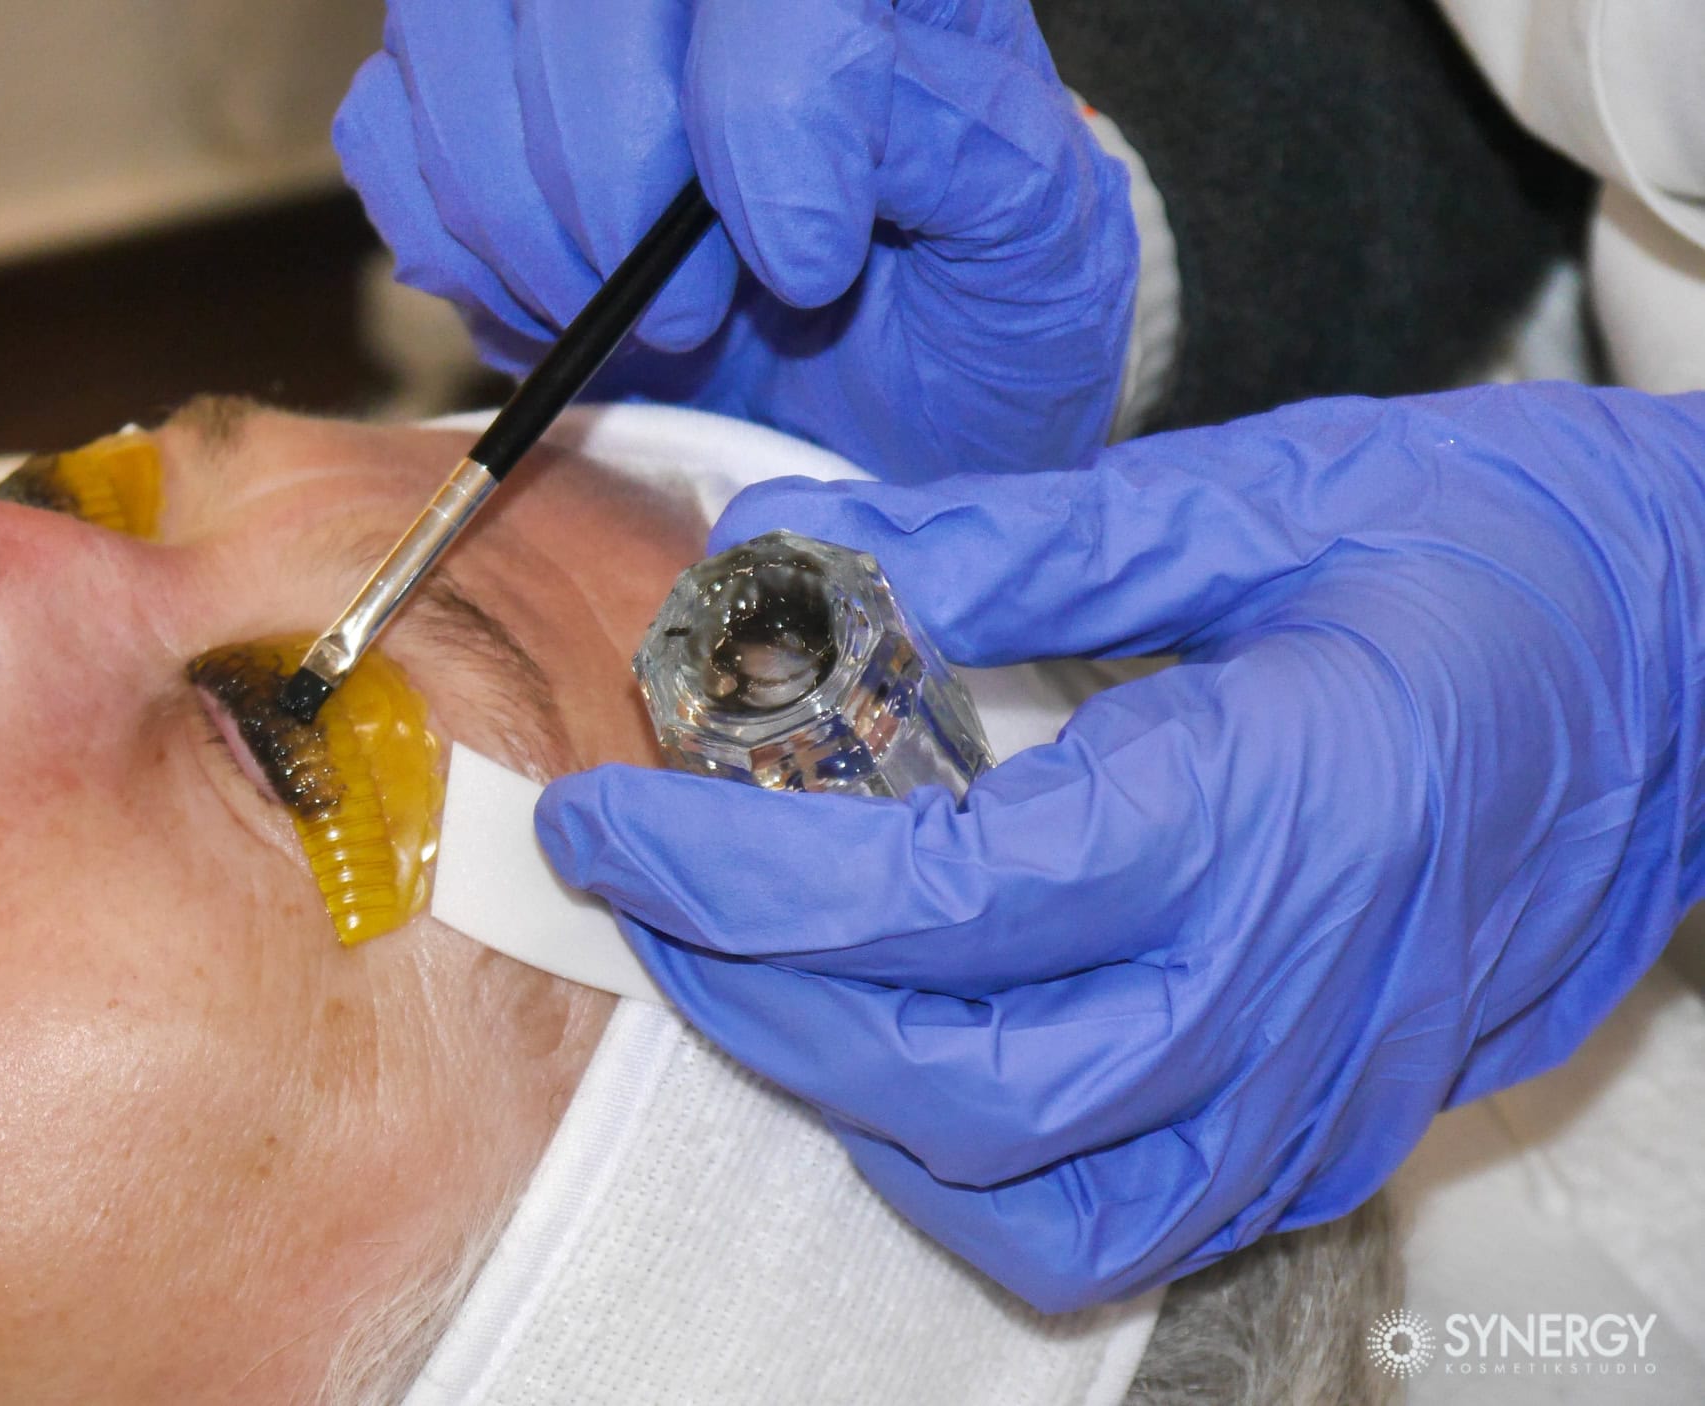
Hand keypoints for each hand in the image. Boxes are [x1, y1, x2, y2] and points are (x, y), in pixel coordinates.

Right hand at [335, 0, 1136, 480]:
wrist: (899, 381)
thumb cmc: (972, 302)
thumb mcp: (1031, 239)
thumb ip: (956, 150)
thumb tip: (784, 185)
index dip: (765, 118)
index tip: (804, 269)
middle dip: (606, 178)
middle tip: (684, 320)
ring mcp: (564, 21)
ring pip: (449, 30)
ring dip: (512, 212)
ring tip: (611, 320)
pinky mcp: (468, 96)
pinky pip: (383, 123)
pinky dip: (444, 237)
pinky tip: (537, 304)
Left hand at [536, 384, 1704, 1309]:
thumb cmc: (1514, 552)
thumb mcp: (1264, 489)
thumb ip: (1019, 535)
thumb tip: (805, 546)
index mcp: (1271, 807)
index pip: (934, 903)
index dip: (734, 877)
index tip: (609, 817)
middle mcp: (1294, 986)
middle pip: (952, 1085)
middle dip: (752, 995)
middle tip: (651, 887)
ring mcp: (1323, 1089)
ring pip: (1030, 1199)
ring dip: (850, 1100)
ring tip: (758, 969)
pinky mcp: (1337, 1131)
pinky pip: (1122, 1226)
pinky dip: (976, 1170)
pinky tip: (911, 1053)